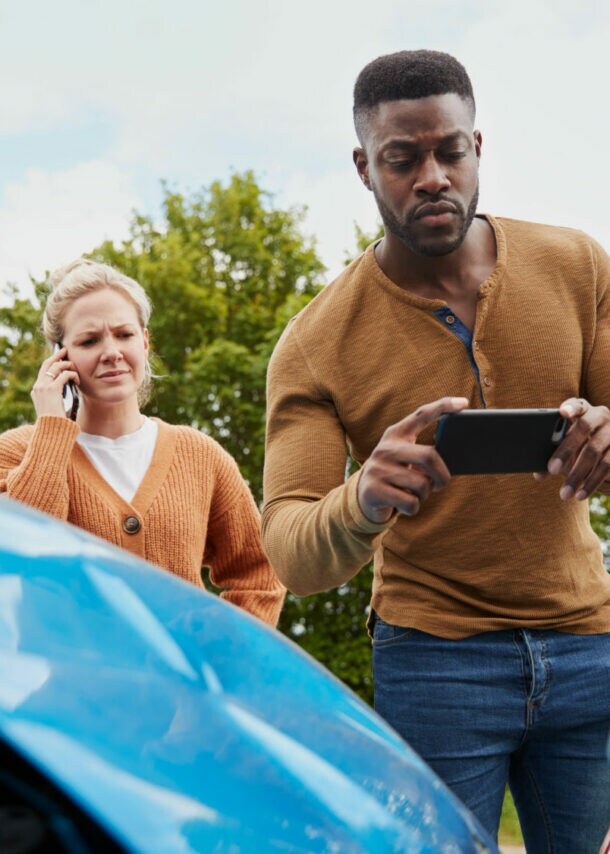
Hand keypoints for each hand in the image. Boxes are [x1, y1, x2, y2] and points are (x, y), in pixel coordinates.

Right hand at [31, 347, 79, 418]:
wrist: (51, 429)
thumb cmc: (55, 421)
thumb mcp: (53, 406)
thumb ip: (56, 396)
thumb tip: (66, 387)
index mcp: (36, 390)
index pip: (43, 370)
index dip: (52, 362)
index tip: (60, 357)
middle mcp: (37, 386)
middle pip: (47, 363)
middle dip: (57, 355)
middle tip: (66, 351)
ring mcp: (43, 387)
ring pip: (56, 366)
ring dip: (68, 366)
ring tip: (75, 370)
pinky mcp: (51, 389)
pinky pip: (64, 375)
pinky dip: (73, 375)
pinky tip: (77, 381)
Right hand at [357, 396, 468, 522]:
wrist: (363, 496)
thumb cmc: (395, 474)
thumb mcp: (405, 458)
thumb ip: (423, 454)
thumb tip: (453, 462)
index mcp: (396, 434)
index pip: (421, 414)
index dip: (443, 406)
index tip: (464, 403)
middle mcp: (385, 448)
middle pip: (429, 456)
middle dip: (443, 475)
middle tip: (441, 484)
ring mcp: (377, 469)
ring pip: (421, 485)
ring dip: (425, 494)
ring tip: (414, 493)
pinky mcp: (373, 490)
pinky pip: (410, 503)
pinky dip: (413, 508)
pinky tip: (403, 504)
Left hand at [541, 397, 609, 499]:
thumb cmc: (580, 445)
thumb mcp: (568, 446)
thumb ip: (553, 454)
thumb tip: (538, 475)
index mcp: (584, 410)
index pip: (577, 404)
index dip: (571, 407)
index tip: (563, 413)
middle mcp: (601, 417)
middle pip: (583, 429)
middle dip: (565, 450)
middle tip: (551, 470)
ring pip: (595, 452)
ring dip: (578, 475)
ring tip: (564, 494)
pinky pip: (608, 466)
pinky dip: (592, 482)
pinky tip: (581, 494)